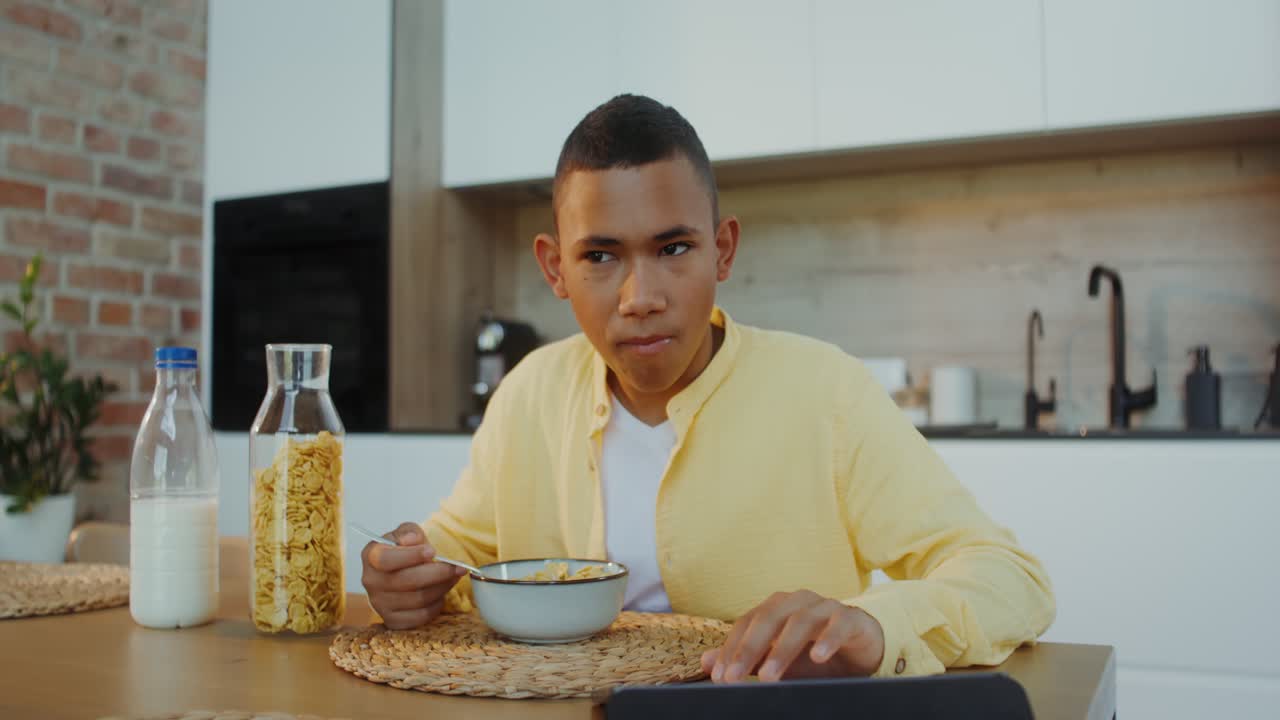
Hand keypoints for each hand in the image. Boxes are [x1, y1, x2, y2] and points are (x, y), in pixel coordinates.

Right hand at [360, 522, 465, 629]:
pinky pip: (421, 616)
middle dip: (438, 573)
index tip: (433, 552)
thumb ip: (409, 532)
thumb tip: (412, 540)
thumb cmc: (403, 549)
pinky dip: (436, 605)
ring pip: (418, 599)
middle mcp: (371, 581)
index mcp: (371, 555)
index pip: (386, 559)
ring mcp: (380, 603)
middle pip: (407, 581)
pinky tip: (441, 593)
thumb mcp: (406, 533)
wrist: (400, 570)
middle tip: (458, 567)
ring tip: (453, 577)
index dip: (411, 556)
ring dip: (442, 587)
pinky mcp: (392, 620)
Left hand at [701, 590, 884, 682]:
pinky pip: (839, 624)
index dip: (731, 648)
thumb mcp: (779, 660)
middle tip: (736, 677)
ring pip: (801, 621)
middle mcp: (798, 601)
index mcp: (777, 607)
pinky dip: (828, 639)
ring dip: (782, 650)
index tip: (719, 676)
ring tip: (769, 676)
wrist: (862, 649)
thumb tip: (707, 662)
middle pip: (769, 618)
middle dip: (749, 649)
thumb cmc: (815, 652)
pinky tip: (817, 657)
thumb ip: (748, 659)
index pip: (747, 623)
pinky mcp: (852, 618)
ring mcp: (826, 606)